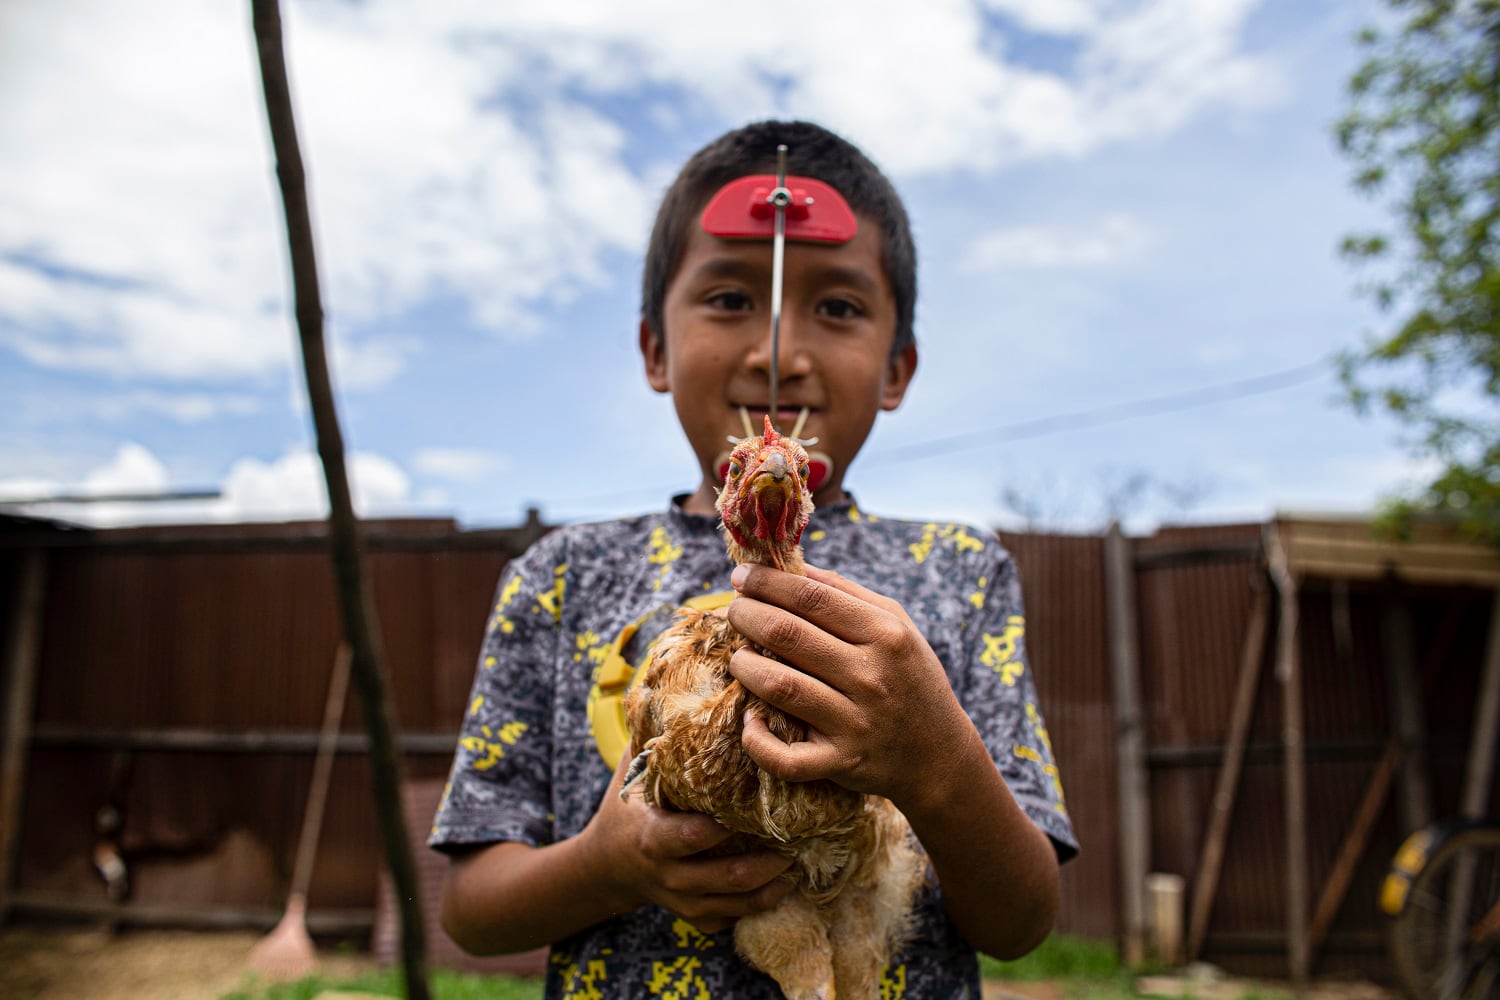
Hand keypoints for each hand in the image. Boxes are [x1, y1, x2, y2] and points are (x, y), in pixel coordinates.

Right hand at [580, 751, 794, 932]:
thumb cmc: (626, 808)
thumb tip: (674, 680)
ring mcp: (683, 901)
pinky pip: (731, 920)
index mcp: (653, 837)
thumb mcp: (630, 772)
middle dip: (768, 862)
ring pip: (736, 905)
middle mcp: (669, 875)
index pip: (692, 837)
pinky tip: (782, 885)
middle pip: (727, 878)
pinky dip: (758, 906)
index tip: (754, 804)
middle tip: (797, 839)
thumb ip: (653, 735)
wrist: (605, 867)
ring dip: (773, 888)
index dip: (724, 825)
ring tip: (800, 863)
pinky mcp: (694, 917)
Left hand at [725, 562, 972, 811]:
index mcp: (885, 634)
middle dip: (747, 616)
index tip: (741, 577)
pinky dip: (759, 742)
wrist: (939, 754)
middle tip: (734, 611)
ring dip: (745, 666)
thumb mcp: (896, 625)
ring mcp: (855, 722)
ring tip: (739, 657)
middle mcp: (871, 676)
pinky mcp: (841, 763)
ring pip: (779, 686)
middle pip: (787, 634)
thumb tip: (790, 565)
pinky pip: (788, 758)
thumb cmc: (909, 677)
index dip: (767, 583)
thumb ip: (845, 593)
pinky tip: (750, 723)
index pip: (811, 597)